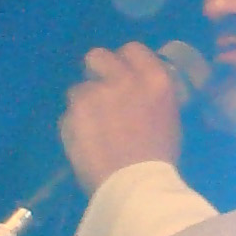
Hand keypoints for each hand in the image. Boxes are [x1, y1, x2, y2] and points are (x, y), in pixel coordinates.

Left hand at [59, 44, 182, 194]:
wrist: (136, 186)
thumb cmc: (159, 157)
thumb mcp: (167, 116)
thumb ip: (149, 94)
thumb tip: (135, 88)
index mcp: (153, 79)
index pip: (132, 49)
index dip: (124, 61)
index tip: (121, 75)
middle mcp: (122, 79)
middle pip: (97, 56)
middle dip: (96, 71)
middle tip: (100, 94)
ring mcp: (93, 96)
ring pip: (78, 89)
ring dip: (84, 105)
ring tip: (94, 131)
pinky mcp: (71, 115)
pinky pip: (68, 116)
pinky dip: (74, 128)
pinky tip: (86, 146)